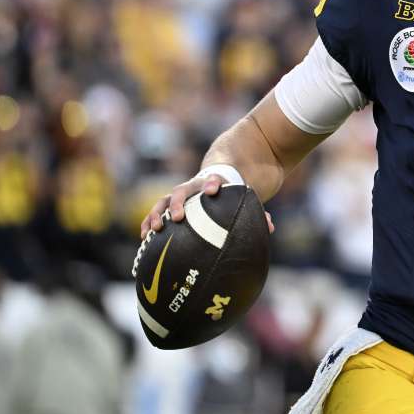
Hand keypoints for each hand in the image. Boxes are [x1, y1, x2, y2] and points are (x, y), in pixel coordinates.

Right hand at [140, 174, 274, 239]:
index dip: (214, 183)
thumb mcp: (243, 197)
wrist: (217, 176)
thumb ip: (257, 210)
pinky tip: (144, 237)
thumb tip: (270, 226)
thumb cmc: (231, 192)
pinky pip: (158, 211)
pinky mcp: (171, 203)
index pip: (215, 180)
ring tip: (153, 229)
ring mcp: (181, 194)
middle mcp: (194, 186)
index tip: (214, 189)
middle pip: (183, 190)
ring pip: (165, 200)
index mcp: (215, 183)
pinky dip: (150, 221)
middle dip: (178, 202)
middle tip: (178, 217)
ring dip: (158, 213)